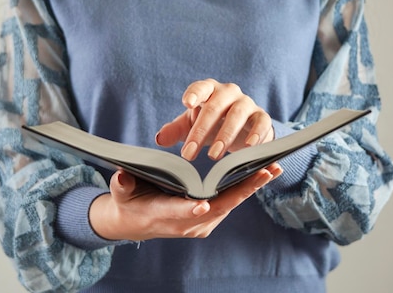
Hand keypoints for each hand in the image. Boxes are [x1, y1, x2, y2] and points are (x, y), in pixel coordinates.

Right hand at [89, 165, 282, 240]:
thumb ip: (122, 185)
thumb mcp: (121, 193)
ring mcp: (199, 225)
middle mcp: (186, 224)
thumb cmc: (128, 203)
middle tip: (264, 172)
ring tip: (271, 168)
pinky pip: (229, 204)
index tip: (202, 204)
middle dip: (241, 190)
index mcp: (162, 215)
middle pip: (217, 207)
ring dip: (250, 187)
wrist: (135, 224)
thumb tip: (121, 175)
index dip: (189, 210)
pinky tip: (262, 174)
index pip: (178, 212)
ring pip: (229, 205)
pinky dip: (246, 189)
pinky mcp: (208, 220)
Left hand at [155, 79, 274, 159]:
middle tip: (189, 154)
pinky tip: (249, 148)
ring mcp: (247, 104)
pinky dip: (256, 134)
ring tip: (213, 155)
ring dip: (225, 135)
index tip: (187, 103)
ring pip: (237, 114)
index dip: (194, 94)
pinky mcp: (262, 117)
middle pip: (215, 106)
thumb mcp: (192, 125)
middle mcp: (229, 93)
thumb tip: (159, 139)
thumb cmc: (212, 123)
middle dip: (201, 131)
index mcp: (209, 90)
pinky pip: (261, 122)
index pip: (201, 87)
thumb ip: (176, 130)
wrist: (242, 129)